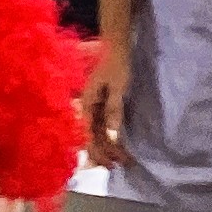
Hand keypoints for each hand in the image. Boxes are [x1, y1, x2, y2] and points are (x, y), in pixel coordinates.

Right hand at [85, 40, 127, 170]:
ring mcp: (93, 108)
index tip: (111, 164)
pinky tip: (118, 146)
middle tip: (122, 165)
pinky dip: (110, 138)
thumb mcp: (117, 87)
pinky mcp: (100, 106)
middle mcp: (87, 109)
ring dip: (109, 148)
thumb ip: (113, 110)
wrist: (115, 46)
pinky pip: (103, 127)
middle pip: (93, 138)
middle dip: (105, 154)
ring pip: (98, 134)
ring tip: (123, 160)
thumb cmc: (116, 64)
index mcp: (87, 105)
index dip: (99, 152)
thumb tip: (111, 135)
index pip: (89, 136)